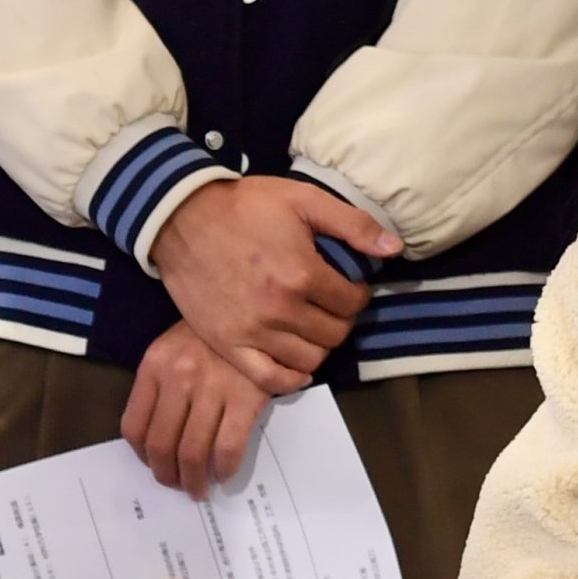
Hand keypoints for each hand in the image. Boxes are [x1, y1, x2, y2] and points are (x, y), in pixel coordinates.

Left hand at [120, 323, 282, 494]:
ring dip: (193, 480)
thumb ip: (161, 385)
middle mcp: (179, 377)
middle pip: (161, 445)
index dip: (142, 456)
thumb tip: (158, 439)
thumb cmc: (214, 333)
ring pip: (192, 452)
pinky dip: (224, 468)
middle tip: (178, 485)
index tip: (154, 465)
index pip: (134, 426)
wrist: (258, 307)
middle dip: (167, 475)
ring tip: (200, 488)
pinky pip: (227, 447)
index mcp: (155, 365)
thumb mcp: (175, 348)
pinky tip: (224, 473)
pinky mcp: (246, 397)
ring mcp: (212, 388)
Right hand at [147, 171, 401, 381]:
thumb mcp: (304, 200)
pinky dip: (290, 378)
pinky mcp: (226, 344)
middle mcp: (280, 309)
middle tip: (333, 305)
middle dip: (341, 320)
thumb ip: (353, 225)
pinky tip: (298, 365)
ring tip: (314, 326)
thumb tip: (395, 249)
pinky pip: (268, 379)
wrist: (182, 217)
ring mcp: (251, 331)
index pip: (352, 303)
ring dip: (320, 346)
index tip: (349, 285)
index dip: (358, 294)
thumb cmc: (246, 205)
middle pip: (334, 335)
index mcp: (303, 273)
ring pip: (309, 360)